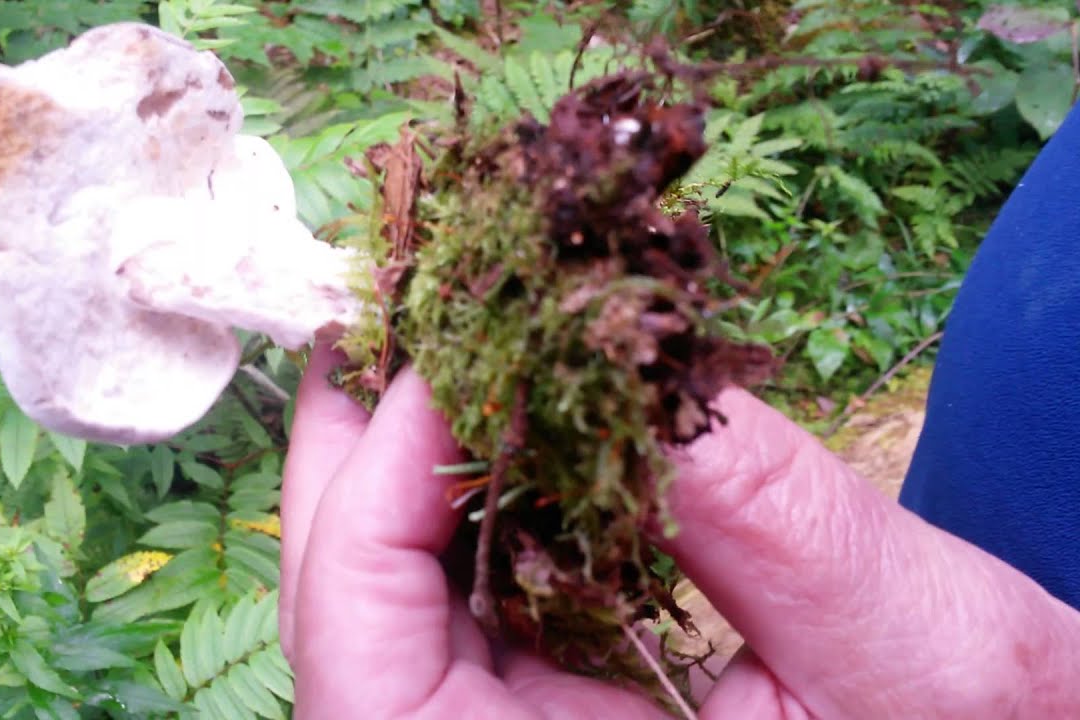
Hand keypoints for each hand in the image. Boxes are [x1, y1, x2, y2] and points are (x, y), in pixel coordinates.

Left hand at [279, 344, 1079, 718]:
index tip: (441, 366)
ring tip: (445, 339)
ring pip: (385, 595)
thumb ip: (763, 515)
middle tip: (398, 323)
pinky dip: (468, 488)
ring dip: (400, 461)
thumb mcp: (893, 645)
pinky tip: (506, 407)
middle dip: (355, 460)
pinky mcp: (547, 695)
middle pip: (344, 618)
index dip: (368, 504)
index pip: (365, 670)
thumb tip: (625, 352)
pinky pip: (458, 589)